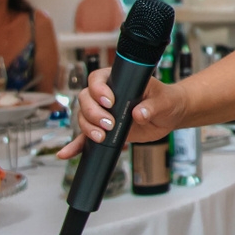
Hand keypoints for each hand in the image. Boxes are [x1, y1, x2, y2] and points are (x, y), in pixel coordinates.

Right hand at [55, 64, 188, 158]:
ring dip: (88, 128)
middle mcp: (105, 95)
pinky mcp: (104, 130)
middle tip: (109, 124)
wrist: (169, 115)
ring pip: (84, 117)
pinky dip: (75, 146)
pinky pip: (85, 138)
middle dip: (94, 113)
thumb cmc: (166, 100)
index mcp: (118, 81)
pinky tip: (66, 154)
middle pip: (86, 100)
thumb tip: (138, 113)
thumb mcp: (163, 101)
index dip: (99, 90)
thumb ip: (152, 106)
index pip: (98, 80)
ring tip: (102, 137)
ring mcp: (103, 113)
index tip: (110, 102)